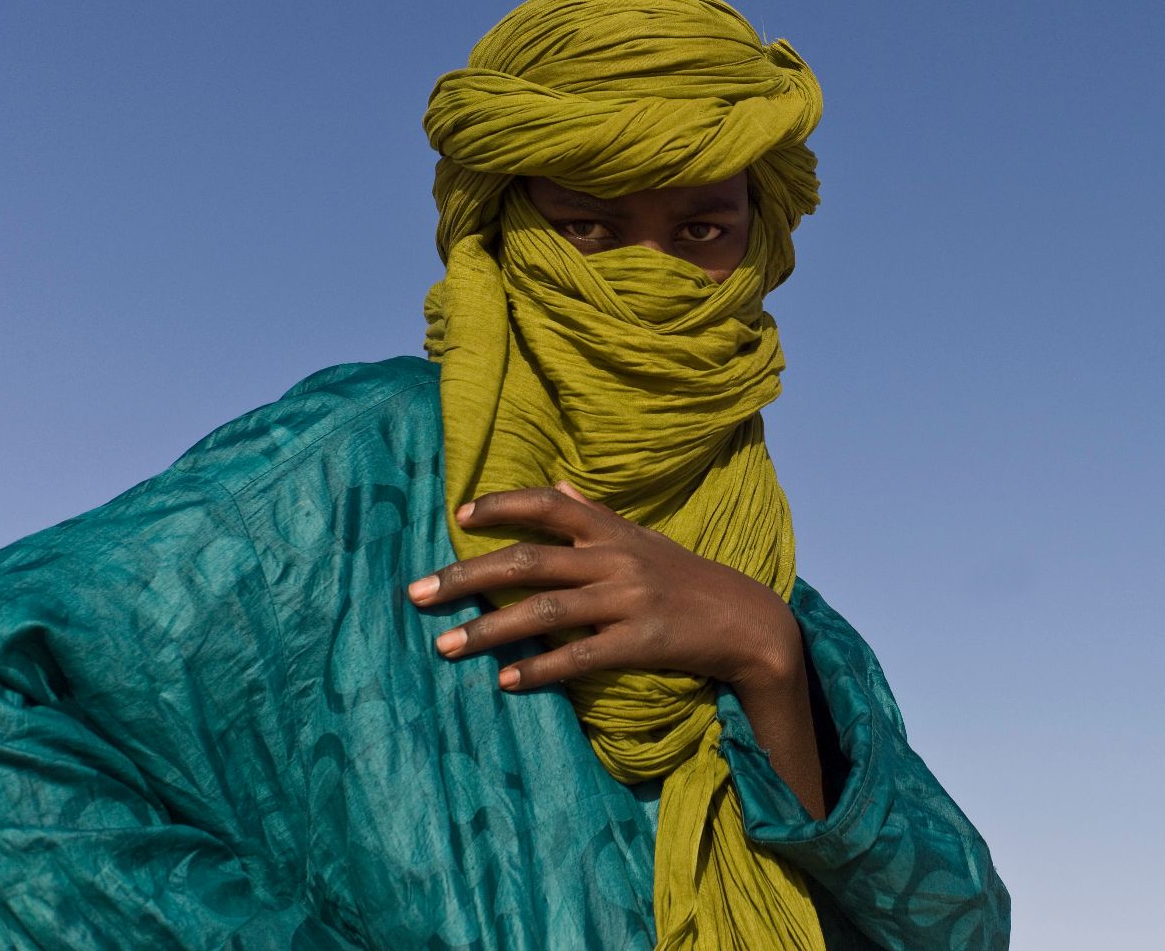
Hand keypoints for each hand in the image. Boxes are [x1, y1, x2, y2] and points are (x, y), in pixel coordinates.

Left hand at [406, 483, 802, 694]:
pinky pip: (578, 657)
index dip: (500, 506)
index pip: (546, 505)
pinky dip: (538, 670)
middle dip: (464, 577)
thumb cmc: (687, 577)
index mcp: (612, 530)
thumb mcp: (645, 537)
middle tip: (416, 595)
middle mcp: (614, 560)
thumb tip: (560, 483)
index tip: (458, 518)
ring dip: (487, 631)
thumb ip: (596, 514)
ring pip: (542, 612)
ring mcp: (627, 601)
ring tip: (444, 646)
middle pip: (526, 562)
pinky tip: (504, 682)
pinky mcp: (639, 643)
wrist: (748, 621)